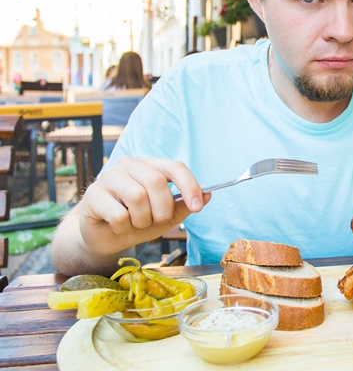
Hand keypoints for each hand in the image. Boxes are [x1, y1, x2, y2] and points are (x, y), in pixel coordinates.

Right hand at [79, 157, 209, 254]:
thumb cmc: (138, 222)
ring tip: (135, 223)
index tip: (198, 207)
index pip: (175, 167)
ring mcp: (109, 177)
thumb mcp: (167, 217)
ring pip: (138, 197)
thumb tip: (208, 195)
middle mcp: (129, 165)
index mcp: (151, 166)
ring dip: (142, 220)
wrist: (106, 238)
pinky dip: (124, 228)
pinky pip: (119, 215)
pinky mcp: (93, 195)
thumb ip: (185, 206)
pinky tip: (118, 226)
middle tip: (157, 221)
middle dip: (162, 209)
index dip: (189, 186)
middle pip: (156, 182)